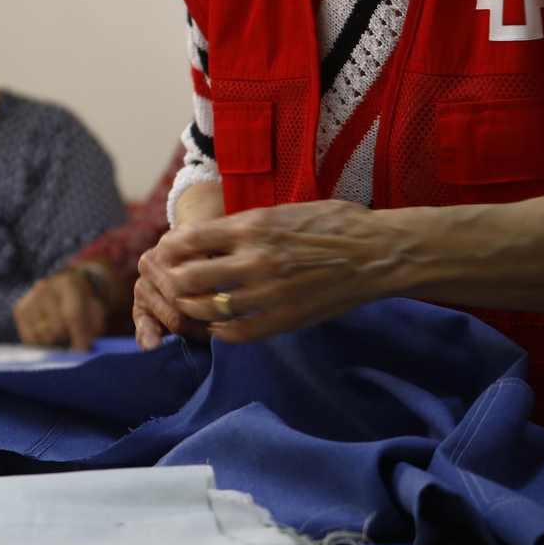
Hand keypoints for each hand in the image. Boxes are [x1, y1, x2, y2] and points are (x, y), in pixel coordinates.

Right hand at [14, 264, 111, 350]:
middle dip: (66, 336)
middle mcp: (45, 287)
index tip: (82, 352)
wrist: (71, 288)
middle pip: (55, 328)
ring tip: (58, 330)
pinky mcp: (20, 308)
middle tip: (70, 332)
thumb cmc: (85, 304)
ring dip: (52, 339)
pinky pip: (28, 337)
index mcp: (68, 284)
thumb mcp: (96, 313)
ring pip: (40, 335)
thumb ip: (91, 331)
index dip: (78, 337)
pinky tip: (47, 333)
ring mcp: (30, 298)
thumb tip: (80, 351)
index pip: (71, 315)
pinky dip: (38, 340)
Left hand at [141, 198, 418, 344]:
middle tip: (173, 283)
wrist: (377, 253)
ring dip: (192, 308)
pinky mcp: (285, 320)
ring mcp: (269, 293)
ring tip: (191, 304)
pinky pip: (236, 334)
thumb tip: (204, 239)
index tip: (167, 254)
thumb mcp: (281, 210)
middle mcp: (254, 260)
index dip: (169, 250)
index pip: (188, 241)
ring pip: (207, 309)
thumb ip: (243, 227)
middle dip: (173, 282)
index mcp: (252, 227)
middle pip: (188, 279)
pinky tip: (219, 325)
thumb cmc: (332, 224)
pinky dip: (219, 331)